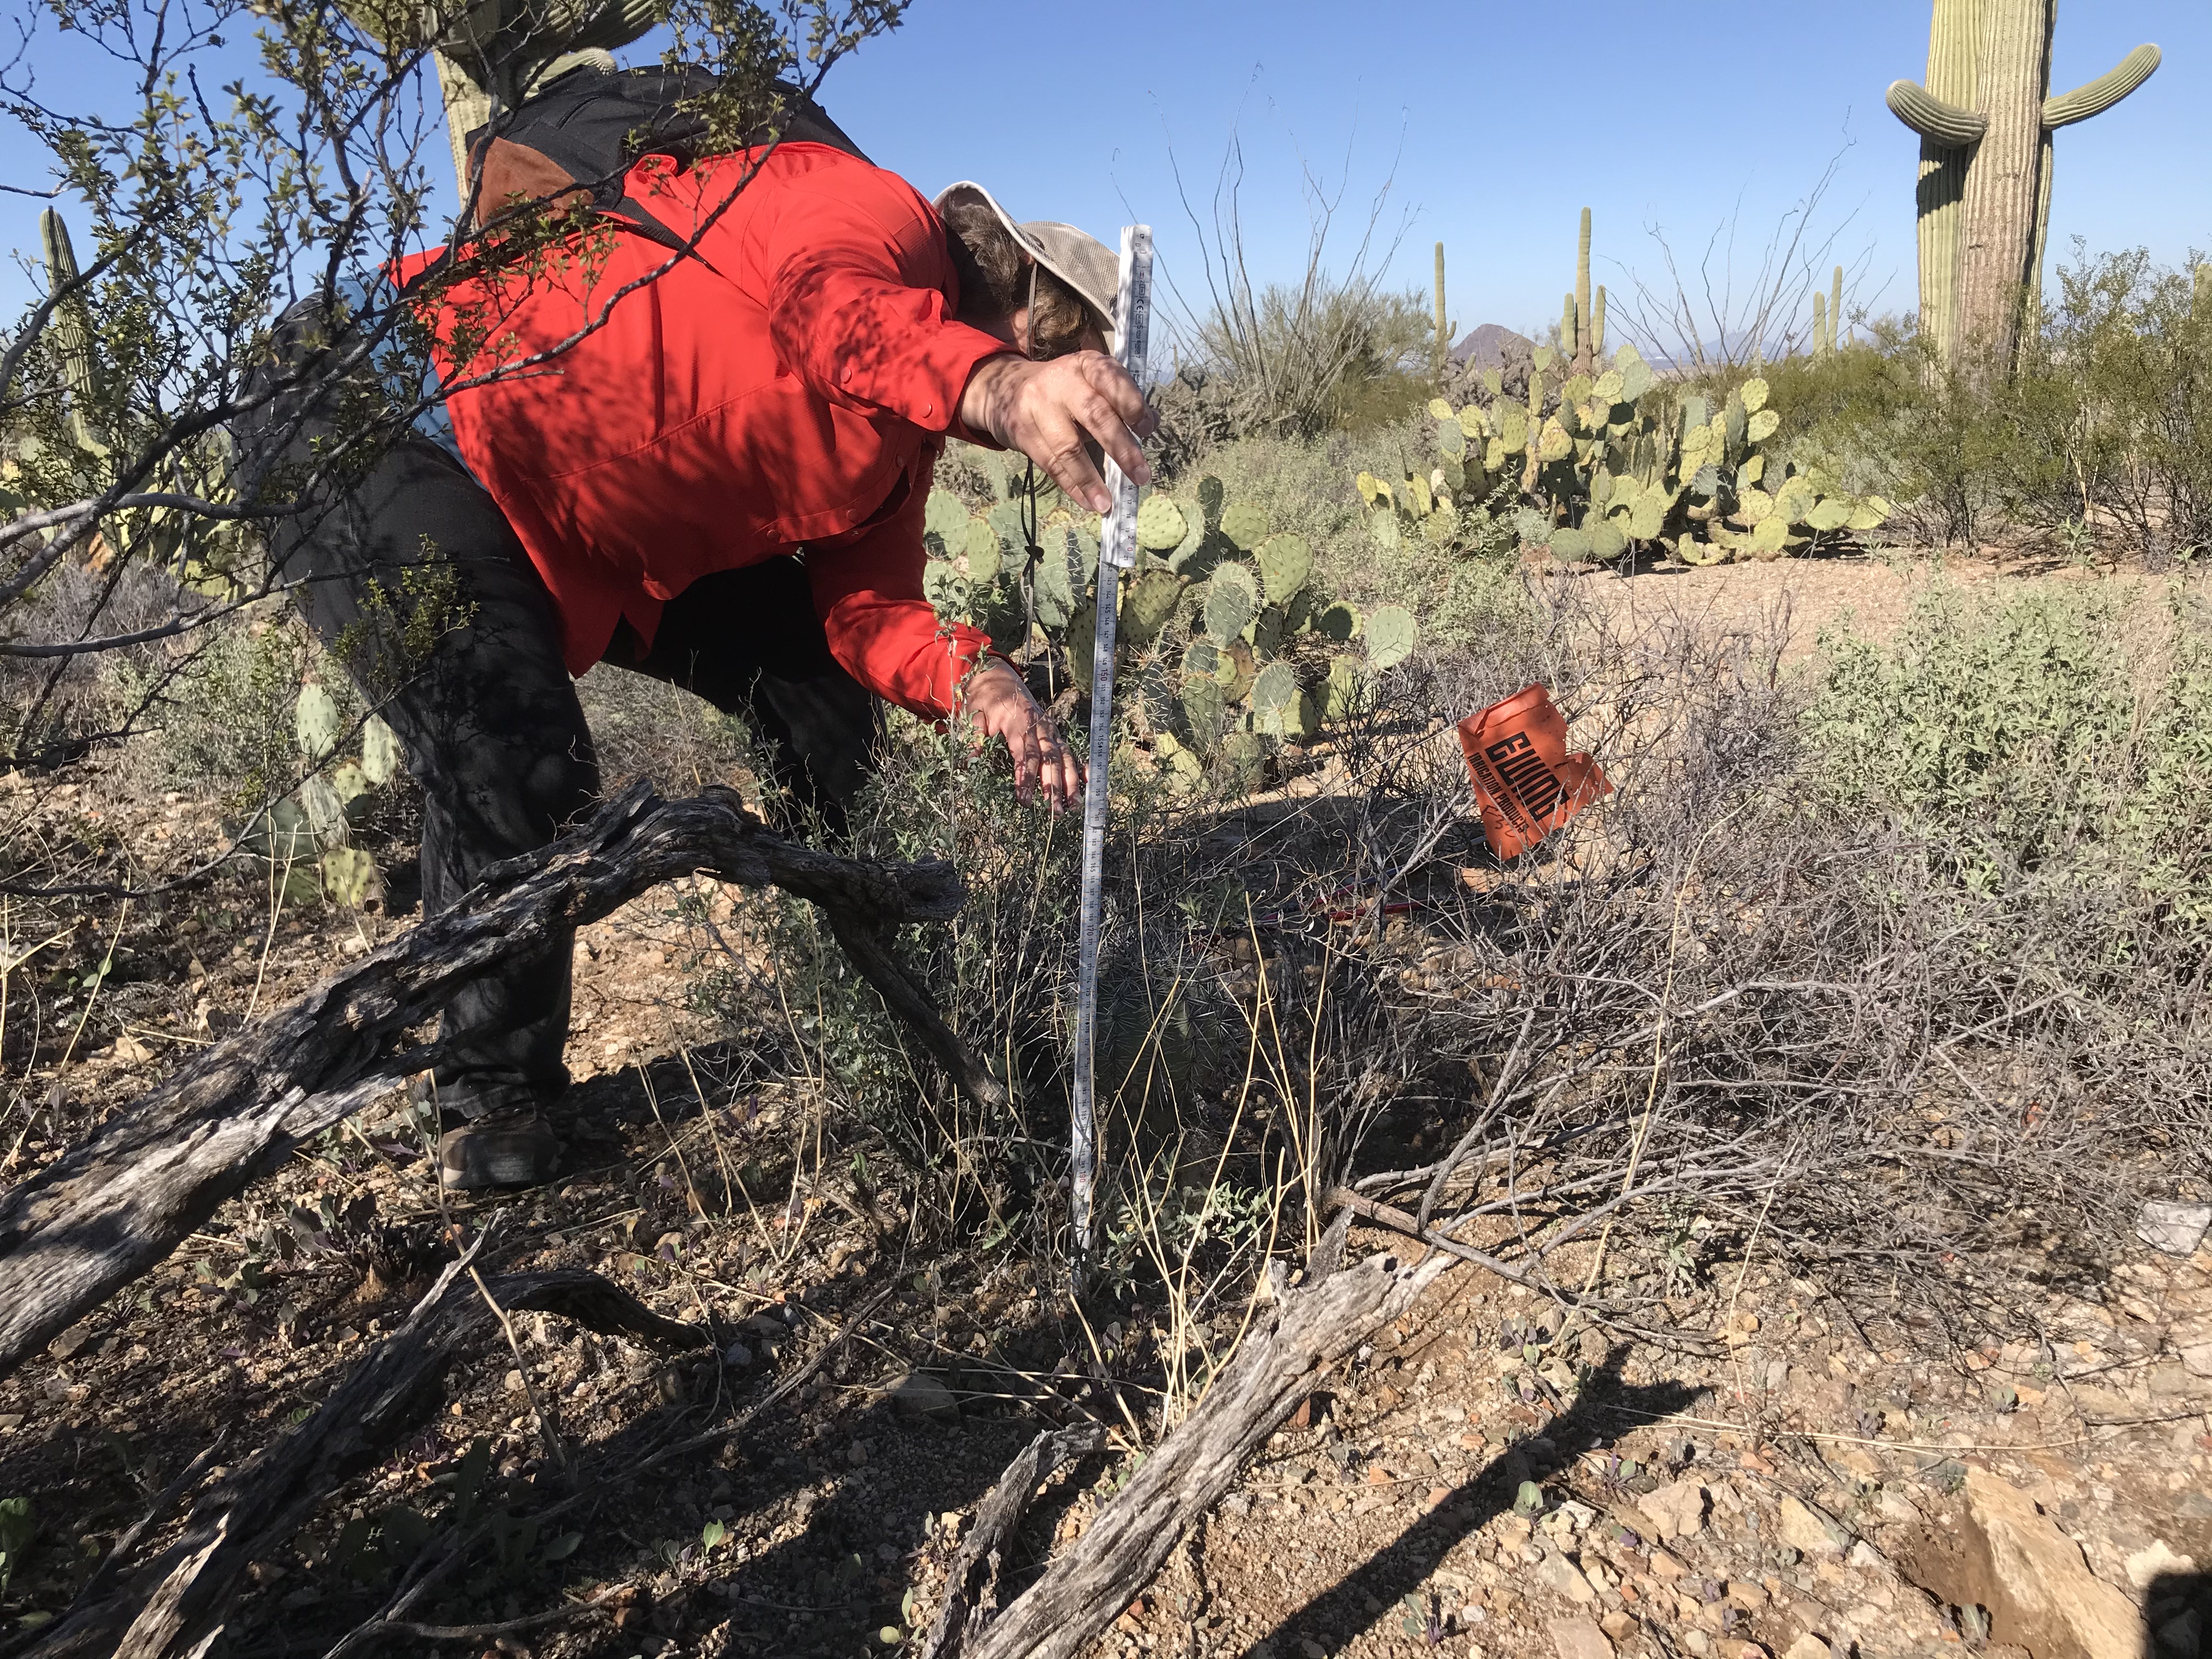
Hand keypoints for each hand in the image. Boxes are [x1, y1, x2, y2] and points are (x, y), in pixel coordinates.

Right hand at [958, 350, 1158, 513]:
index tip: (1146, 429)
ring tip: (1107, 503)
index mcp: (1086, 365)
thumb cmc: (1065, 389)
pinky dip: (1072, 486)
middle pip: (1094, 414)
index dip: (1130, 403)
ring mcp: (1039, 407)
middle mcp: (1062, 381)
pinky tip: (1089, 502)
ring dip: (1090, 479)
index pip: (1110, 379)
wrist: (1006, 388)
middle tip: (1140, 475)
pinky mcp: (1023, 433)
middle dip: (1120, 447)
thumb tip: (1151, 423)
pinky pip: (1051, 465)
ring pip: (1068, 447)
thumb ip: (1121, 400)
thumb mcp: (1092, 383)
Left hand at [961, 658, 1082, 810]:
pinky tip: (1086, 784)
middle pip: (1049, 758)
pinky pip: (1069, 751)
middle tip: (1053, 811)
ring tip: (1072, 806)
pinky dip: (1078, 767)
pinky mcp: (1054, 733)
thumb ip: (974, 735)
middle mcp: (1039, 726)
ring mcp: (1050, 730)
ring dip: (1069, 782)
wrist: (999, 680)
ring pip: (1063, 757)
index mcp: (1019, 721)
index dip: (1026, 776)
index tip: (1024, 798)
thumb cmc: (985, 700)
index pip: (1025, 753)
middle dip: (1053, 786)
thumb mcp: (973, 714)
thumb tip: (970, 759)